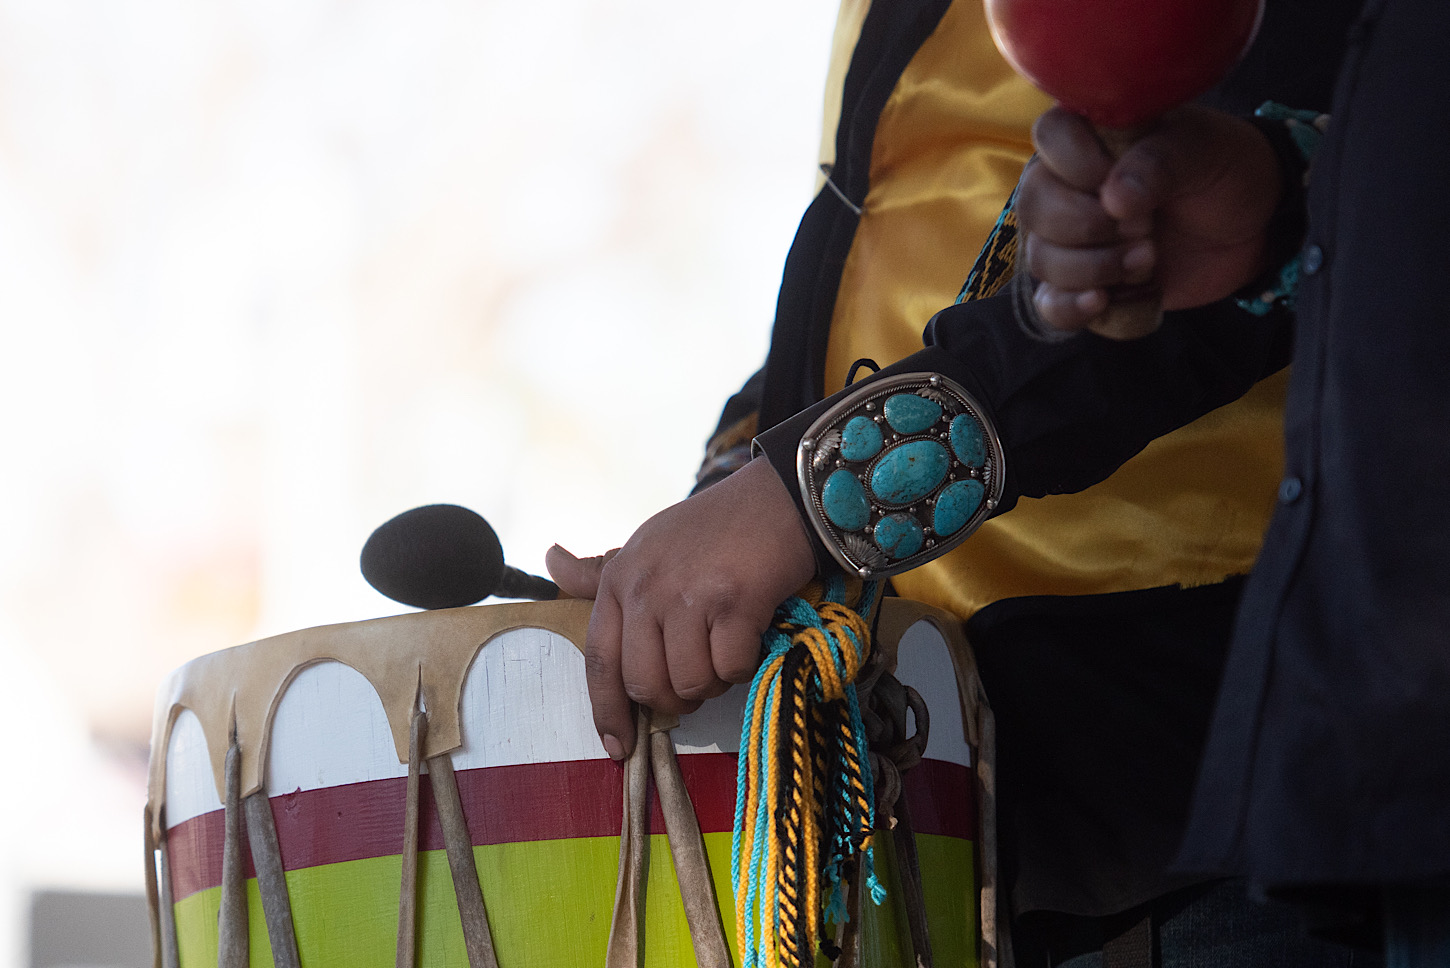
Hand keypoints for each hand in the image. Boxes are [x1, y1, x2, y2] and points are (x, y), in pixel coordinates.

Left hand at [546, 455, 816, 759]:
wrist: (775, 499)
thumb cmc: (712, 528)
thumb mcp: (647, 544)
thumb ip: (600, 570)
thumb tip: (551, 560)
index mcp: (619, 579)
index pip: (599, 660)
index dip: (606, 711)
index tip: (618, 747)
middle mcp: (646, 588)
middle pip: (644, 684)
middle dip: (672, 700)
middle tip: (696, 683)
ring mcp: (688, 595)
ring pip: (689, 683)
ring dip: (712, 682)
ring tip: (724, 651)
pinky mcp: (732, 601)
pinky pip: (730, 668)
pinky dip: (743, 665)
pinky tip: (750, 636)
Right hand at [1016, 105, 1283, 335]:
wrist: (1255, 227)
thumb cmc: (1225, 171)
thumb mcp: (1206, 151)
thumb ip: (1160, 163)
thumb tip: (1114, 199)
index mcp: (1095, 138)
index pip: (1051, 135)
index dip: (1074, 162)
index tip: (1111, 178)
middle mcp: (1069, 186)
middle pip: (1035, 205)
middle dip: (1087, 226)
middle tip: (1144, 229)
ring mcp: (1072, 239)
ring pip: (1041, 258)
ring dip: (1092, 268)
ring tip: (1147, 262)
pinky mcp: (1084, 285)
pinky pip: (1050, 304)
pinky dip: (1070, 308)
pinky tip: (1102, 302)